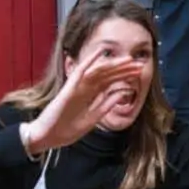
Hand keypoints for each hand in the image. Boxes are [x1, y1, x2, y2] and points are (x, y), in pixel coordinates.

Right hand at [25, 51, 143, 152]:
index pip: (111, 82)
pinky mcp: (69, 88)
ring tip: (128, 60)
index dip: (124, 76)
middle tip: (140, 65)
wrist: (48, 136)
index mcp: (91, 95)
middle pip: (107, 75)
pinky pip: (80, 71)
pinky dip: (90, 60)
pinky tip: (101, 52)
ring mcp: (77, 86)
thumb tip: (123, 93)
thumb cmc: (67, 129)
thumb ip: (107, 105)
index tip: (139, 73)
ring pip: (98, 71)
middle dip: (124, 69)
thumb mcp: (93, 118)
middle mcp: (85, 88)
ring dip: (113, 64)